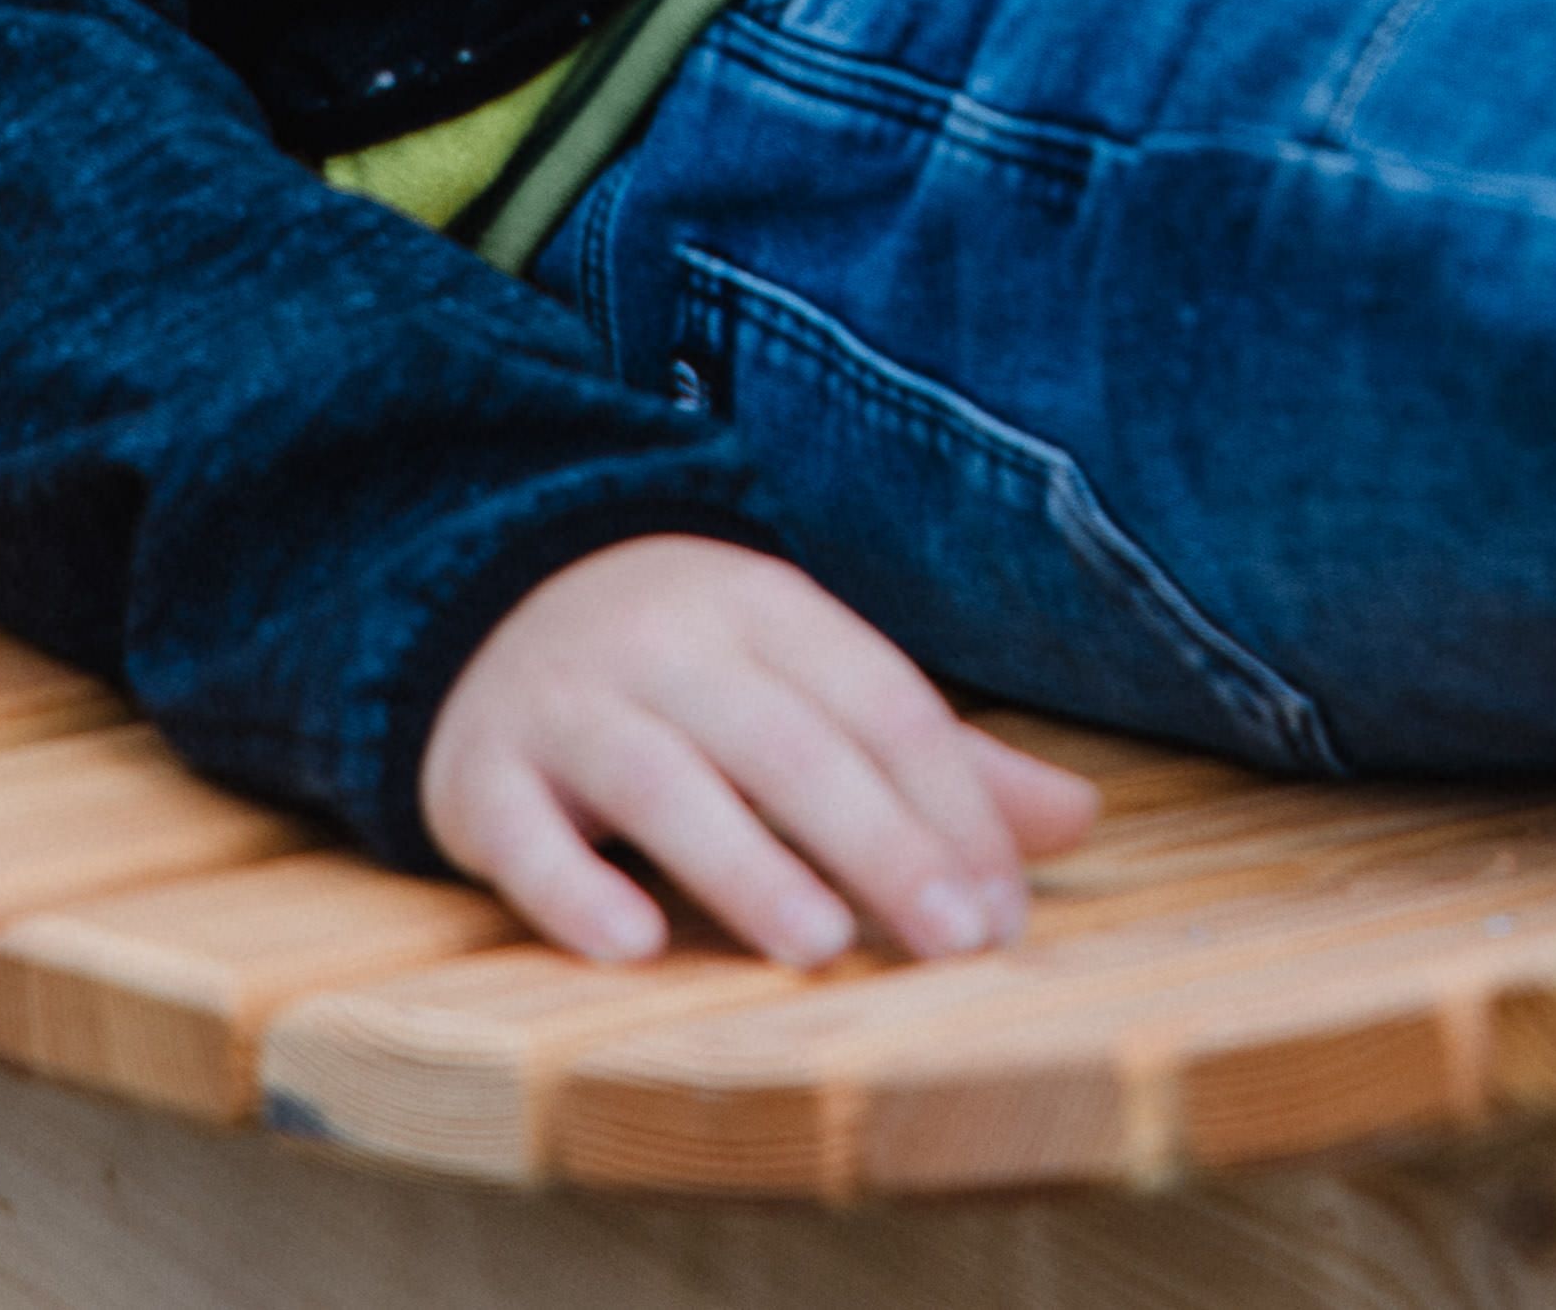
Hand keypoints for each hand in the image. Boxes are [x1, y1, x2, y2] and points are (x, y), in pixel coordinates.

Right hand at [419, 536, 1104, 968]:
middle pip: (785, 743)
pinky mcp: (477, 775)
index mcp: (766, 609)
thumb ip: (933, 760)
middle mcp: (666, 645)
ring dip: (743, 864)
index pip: (879, 703)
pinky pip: (523, 833)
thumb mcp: (807, 683)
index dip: (949, 808)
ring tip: (819, 946)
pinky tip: (635, 945)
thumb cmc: (693, 678)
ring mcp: (564, 706)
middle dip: (879, 842)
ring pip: (660, 780)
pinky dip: (575, 888)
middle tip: (952, 940)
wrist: (485, 615)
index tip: (1004, 913)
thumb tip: (1078, 818)